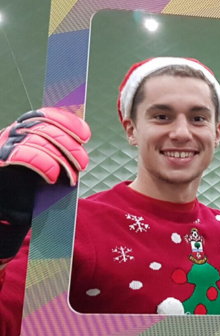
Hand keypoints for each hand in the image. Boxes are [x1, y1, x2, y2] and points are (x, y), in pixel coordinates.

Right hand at [0, 108, 90, 257]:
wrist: (5, 212)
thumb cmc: (28, 189)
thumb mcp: (46, 163)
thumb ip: (56, 148)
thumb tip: (81, 139)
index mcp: (23, 129)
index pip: (44, 115)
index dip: (66, 121)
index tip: (85, 135)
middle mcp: (11, 134)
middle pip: (44, 126)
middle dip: (69, 144)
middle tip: (83, 163)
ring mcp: (3, 146)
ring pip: (37, 139)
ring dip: (60, 156)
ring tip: (71, 174)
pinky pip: (23, 154)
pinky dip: (43, 163)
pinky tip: (52, 176)